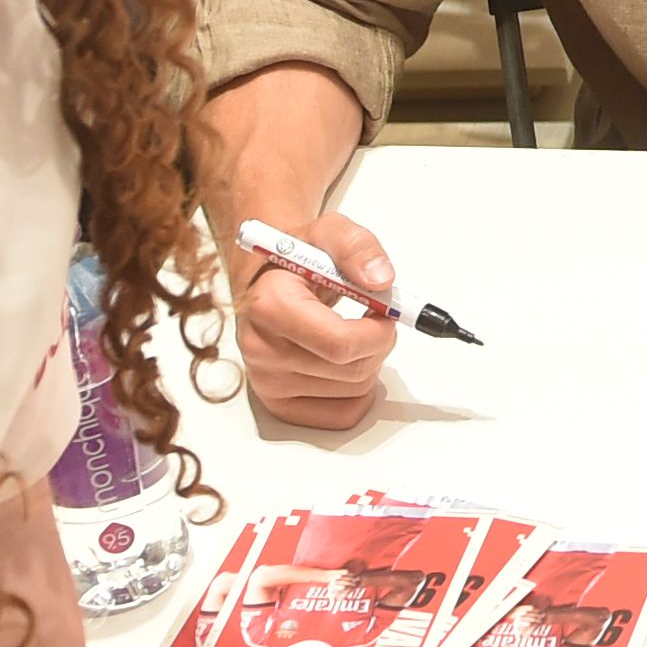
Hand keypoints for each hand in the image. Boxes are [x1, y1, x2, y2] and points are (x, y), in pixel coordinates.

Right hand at [224, 208, 397, 430]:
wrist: (264, 281)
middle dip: (378, 343)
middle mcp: (261, 350)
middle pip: (352, 370)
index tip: (385, 312)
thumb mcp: (329, 231)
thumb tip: (381, 280)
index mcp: (270, 307)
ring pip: (353, 392)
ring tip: (352, 333)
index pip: (340, 344)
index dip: (378, 332)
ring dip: (370, 363)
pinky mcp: (278, 404)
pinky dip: (358, 390)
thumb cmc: (298, 259)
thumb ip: (357, 248)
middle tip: (373, 319)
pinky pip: (342, 414)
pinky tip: (346, 361)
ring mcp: (267, 382)